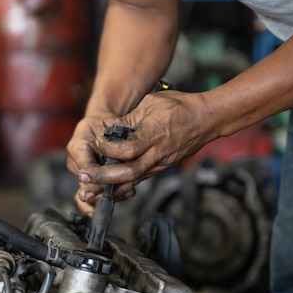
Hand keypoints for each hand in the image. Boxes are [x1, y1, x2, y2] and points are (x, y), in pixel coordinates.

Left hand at [72, 90, 217, 213]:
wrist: (207, 119)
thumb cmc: (180, 106)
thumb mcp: (151, 103)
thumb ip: (128, 118)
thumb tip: (107, 127)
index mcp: (155, 134)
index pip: (128, 149)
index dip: (109, 148)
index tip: (96, 142)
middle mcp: (158, 153)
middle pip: (128, 172)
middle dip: (103, 177)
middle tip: (84, 178)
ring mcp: (161, 163)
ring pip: (133, 180)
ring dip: (109, 187)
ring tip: (90, 190)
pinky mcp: (162, 168)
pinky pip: (140, 179)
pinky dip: (122, 184)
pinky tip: (107, 188)